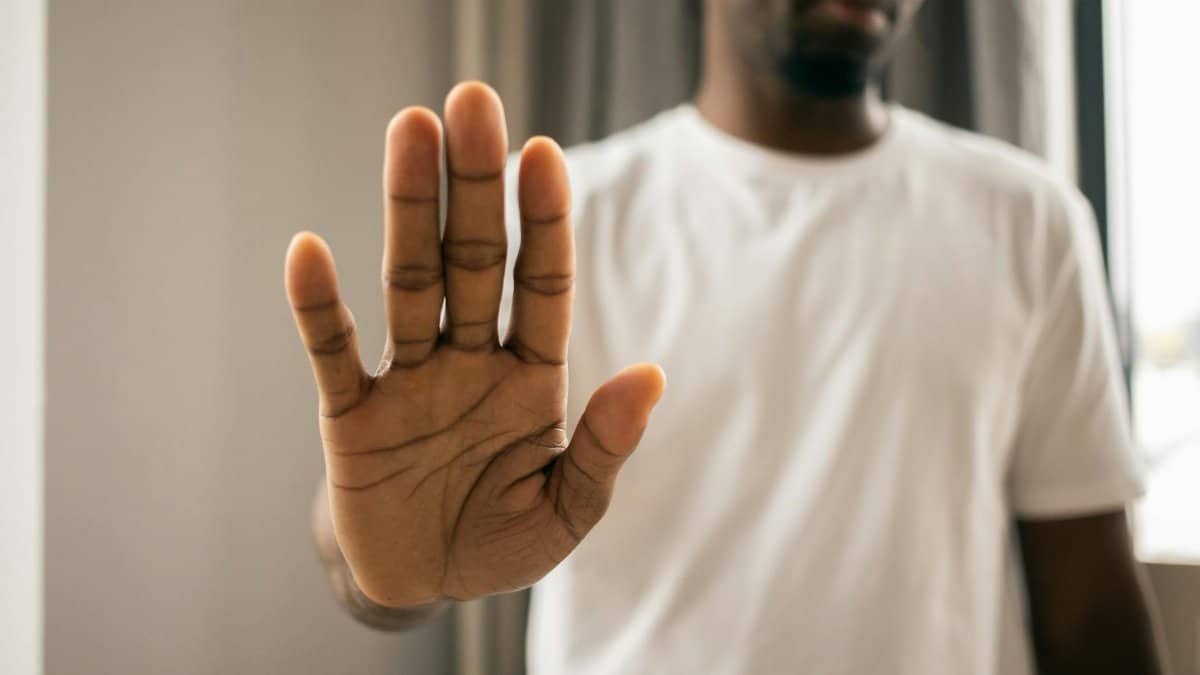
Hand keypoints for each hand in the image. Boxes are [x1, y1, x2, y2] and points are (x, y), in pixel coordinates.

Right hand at [285, 82, 664, 607]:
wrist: (423, 583)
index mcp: (530, 377)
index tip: (542, 154)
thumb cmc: (501, 539)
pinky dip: (318, 309)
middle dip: (474, 185)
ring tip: (408, 131)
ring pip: (408, 283)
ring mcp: (408, 380)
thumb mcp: (566, 510)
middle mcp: (469, 360)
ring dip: (406, 210)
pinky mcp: (352, 417)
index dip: (542, 222)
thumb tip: (650, 375)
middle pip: (471, 259)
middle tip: (471, 100)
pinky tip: (307, 251)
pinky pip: (332, 355)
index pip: (540, 285)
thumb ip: (604, 448)